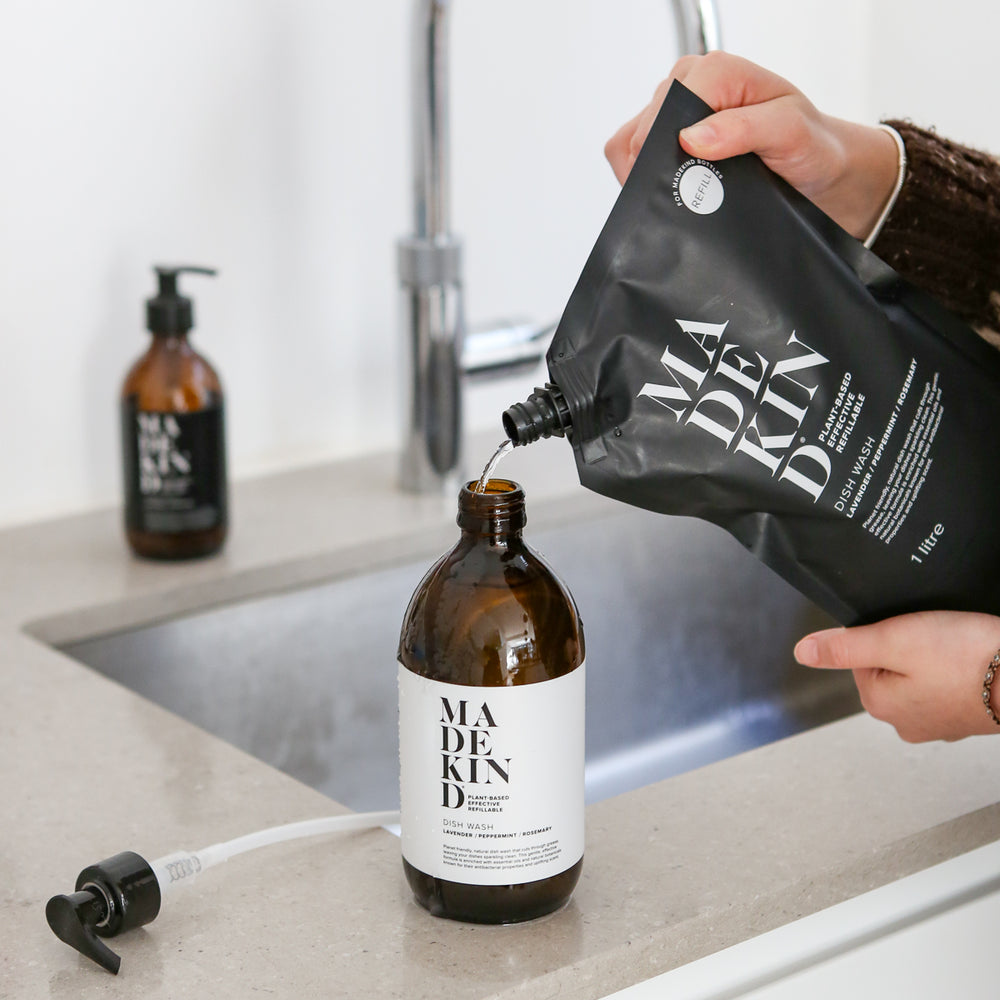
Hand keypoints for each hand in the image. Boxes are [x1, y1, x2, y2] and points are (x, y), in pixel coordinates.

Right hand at [604, 52, 898, 240]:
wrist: (817, 172)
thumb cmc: (809, 147)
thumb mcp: (791, 133)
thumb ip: (745, 129)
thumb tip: (691, 137)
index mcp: (719, 72)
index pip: (669, 105)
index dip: (665, 144)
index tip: (685, 177)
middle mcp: (691, 86)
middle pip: (643, 127)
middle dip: (657, 165)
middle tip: (693, 193)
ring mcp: (674, 114)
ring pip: (628, 144)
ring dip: (646, 177)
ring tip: (684, 195)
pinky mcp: (663, 140)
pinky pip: (626, 157)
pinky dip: (638, 181)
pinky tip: (669, 192)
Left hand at [793, 610, 999, 741]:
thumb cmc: (970, 658)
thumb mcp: (894, 640)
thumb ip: (845, 647)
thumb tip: (803, 652)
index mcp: (880, 705)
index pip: (860, 655)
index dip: (882, 633)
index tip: (908, 631)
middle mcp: (905, 722)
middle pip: (889, 664)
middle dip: (908, 645)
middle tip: (936, 639)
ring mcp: (938, 722)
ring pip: (919, 672)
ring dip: (935, 656)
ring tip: (955, 651)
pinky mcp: (966, 714)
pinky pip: (948, 682)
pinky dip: (957, 668)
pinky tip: (969, 661)